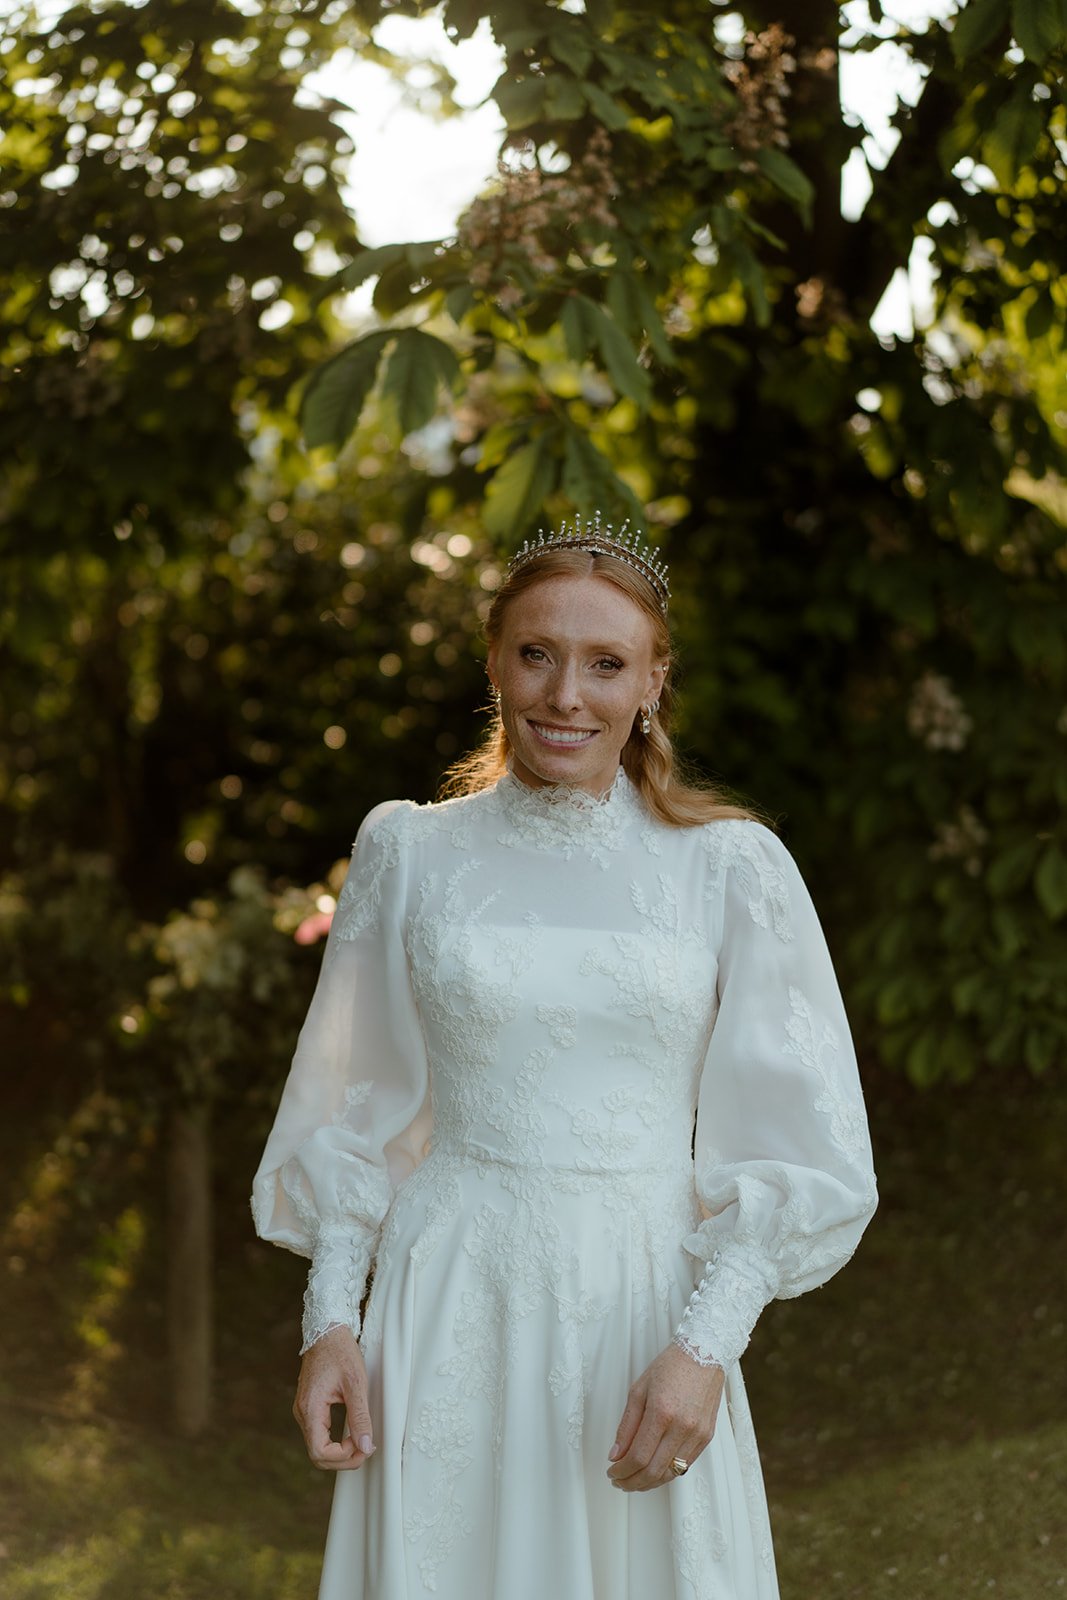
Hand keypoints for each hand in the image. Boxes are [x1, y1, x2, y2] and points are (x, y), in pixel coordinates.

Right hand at [293, 1325, 374, 1471]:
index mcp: (310, 1408)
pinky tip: (352, 1435)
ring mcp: (303, 1410)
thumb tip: (366, 1447)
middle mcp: (302, 1413)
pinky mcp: (309, 1407)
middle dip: (343, 1459)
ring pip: (317, 1446)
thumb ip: (360, 1417)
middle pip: (317, 1454)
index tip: (364, 1448)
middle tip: (367, 1451)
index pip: (319, 1452)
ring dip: (340, 1452)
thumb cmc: (341, 1352)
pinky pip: (319, 1434)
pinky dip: (335, 1442)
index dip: (343, 1458)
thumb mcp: (356, 1383)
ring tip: (363, 1444)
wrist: (326, 1330)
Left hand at [607, 1343, 724, 1491]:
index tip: (611, 1473)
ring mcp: (697, 1435)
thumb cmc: (670, 1367)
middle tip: (619, 1482)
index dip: (621, 1471)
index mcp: (661, 1412)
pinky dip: (666, 1473)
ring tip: (633, 1480)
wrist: (704, 1353)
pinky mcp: (706, 1437)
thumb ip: (626, 1425)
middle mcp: (682, 1427)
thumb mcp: (639, 1389)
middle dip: (632, 1482)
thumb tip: (615, 1455)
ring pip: (670, 1474)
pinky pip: (684, 1465)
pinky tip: (653, 1470)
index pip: (638, 1456)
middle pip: (653, 1471)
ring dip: (648, 1482)